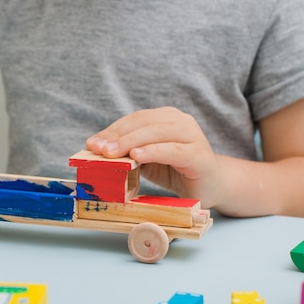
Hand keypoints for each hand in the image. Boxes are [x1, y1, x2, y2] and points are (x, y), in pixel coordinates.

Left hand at [86, 107, 221, 206]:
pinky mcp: (198, 154)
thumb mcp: (146, 160)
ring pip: (155, 133)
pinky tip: (136, 156)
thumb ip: (128, 153)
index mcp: (165, 117)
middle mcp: (179, 121)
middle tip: (98, 149)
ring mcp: (191, 135)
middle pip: (142, 123)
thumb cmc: (175, 171)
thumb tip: (98, 152)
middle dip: (117, 136)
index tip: (91, 143)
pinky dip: (153, 152)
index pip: (133, 119)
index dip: (111, 130)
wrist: (211, 186)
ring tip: (111, 153)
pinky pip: (172, 150)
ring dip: (130, 142)